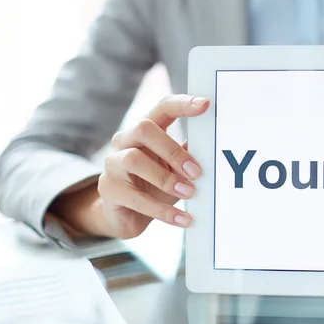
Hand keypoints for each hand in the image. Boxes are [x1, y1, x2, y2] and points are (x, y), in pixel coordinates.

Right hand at [55, 95, 208, 238]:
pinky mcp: (108, 189)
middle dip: (172, 149)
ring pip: (133, 159)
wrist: (125, 215)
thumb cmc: (155, 185)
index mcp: (144, 130)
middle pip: (143, 128)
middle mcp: (124, 141)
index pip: (162, 108)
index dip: (182, 104)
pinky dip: (162, 211)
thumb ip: (189, 155)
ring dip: (166, 178)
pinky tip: (183, 219)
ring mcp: (112, 164)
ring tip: (189, 193)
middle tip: (196, 171)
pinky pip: (135, 198)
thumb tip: (215, 146)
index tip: (205, 105)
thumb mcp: (175, 169)